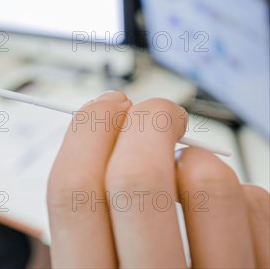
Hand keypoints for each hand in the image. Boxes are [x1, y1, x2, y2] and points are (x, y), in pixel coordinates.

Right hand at [47, 91, 268, 267]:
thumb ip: (92, 221)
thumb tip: (101, 137)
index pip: (73, 194)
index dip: (87, 132)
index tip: (105, 105)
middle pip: (137, 180)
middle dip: (146, 122)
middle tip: (155, 112)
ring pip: (209, 183)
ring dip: (197, 158)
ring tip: (191, 171)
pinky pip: (259, 204)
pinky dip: (240, 192)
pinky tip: (226, 216)